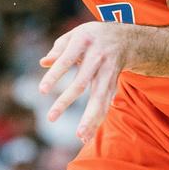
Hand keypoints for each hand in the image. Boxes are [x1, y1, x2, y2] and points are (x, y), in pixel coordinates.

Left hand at [38, 22, 132, 142]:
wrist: (127, 37)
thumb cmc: (92, 36)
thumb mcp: (75, 34)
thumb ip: (59, 48)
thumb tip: (43, 62)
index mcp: (84, 41)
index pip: (66, 60)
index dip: (55, 75)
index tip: (41, 91)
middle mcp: (98, 57)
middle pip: (82, 82)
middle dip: (66, 101)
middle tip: (50, 118)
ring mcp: (108, 71)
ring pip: (99, 97)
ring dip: (90, 117)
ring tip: (79, 135)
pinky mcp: (114, 83)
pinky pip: (106, 103)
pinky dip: (97, 119)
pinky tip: (87, 134)